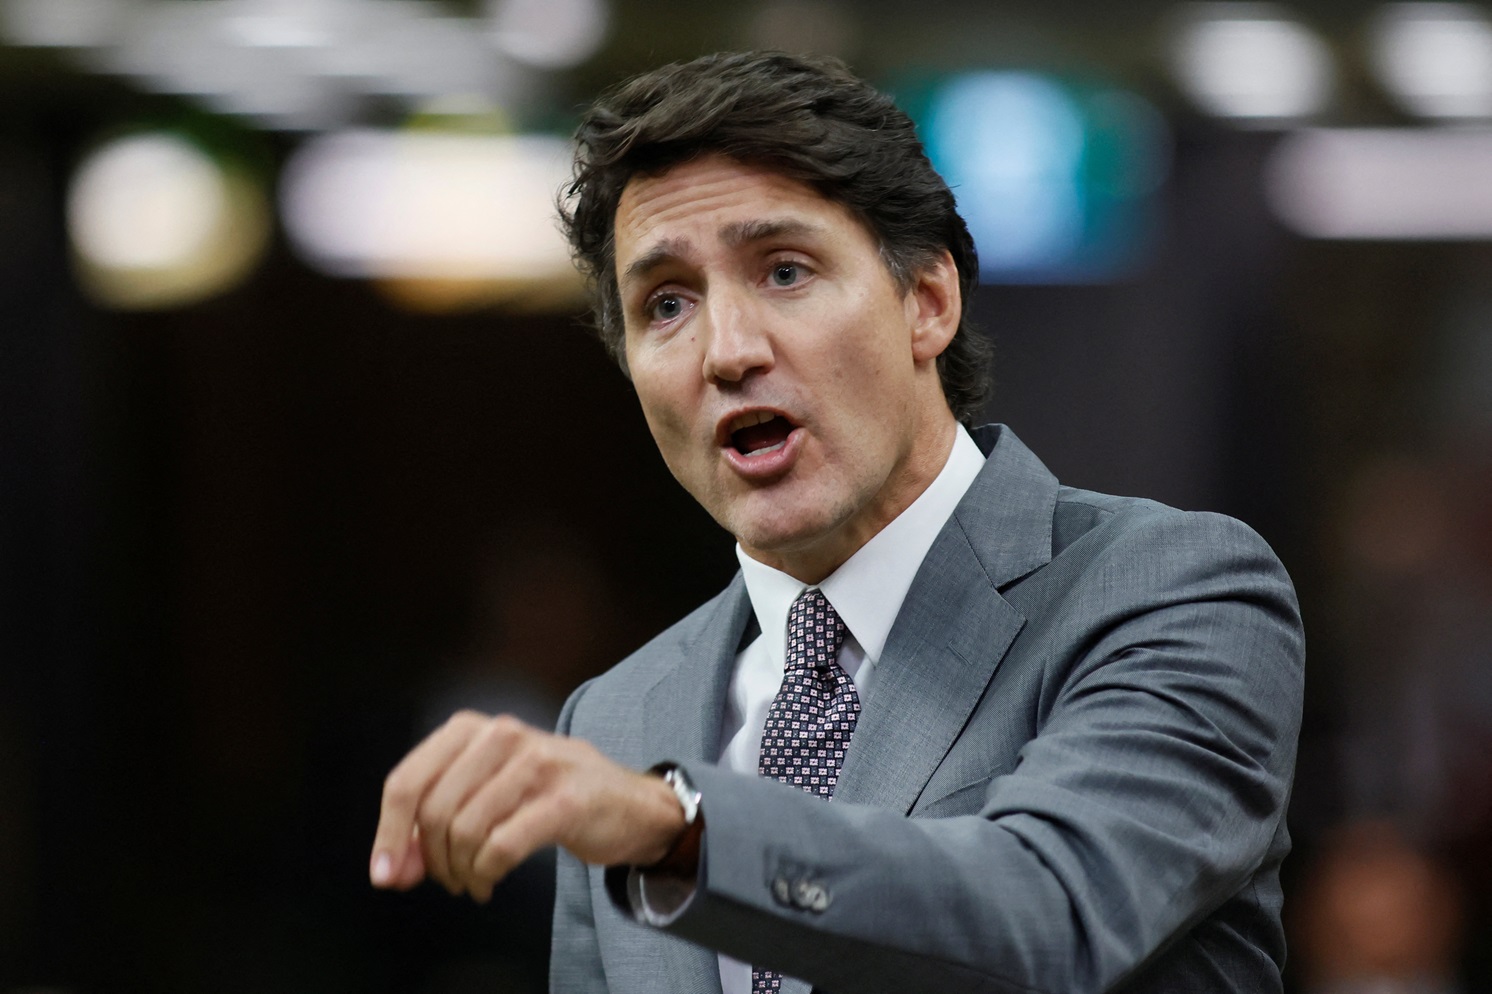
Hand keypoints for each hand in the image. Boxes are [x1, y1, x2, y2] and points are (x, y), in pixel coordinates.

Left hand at [370, 710, 685, 901]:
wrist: (631, 803)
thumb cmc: (549, 796)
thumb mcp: (487, 792)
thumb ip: (435, 824)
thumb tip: (392, 871)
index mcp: (475, 728)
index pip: (407, 780)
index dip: (388, 833)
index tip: (386, 875)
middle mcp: (503, 735)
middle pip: (433, 811)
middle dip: (432, 860)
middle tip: (446, 880)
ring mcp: (536, 765)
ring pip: (465, 831)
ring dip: (461, 871)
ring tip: (472, 881)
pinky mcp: (563, 800)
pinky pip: (500, 847)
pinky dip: (486, 874)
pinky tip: (490, 880)